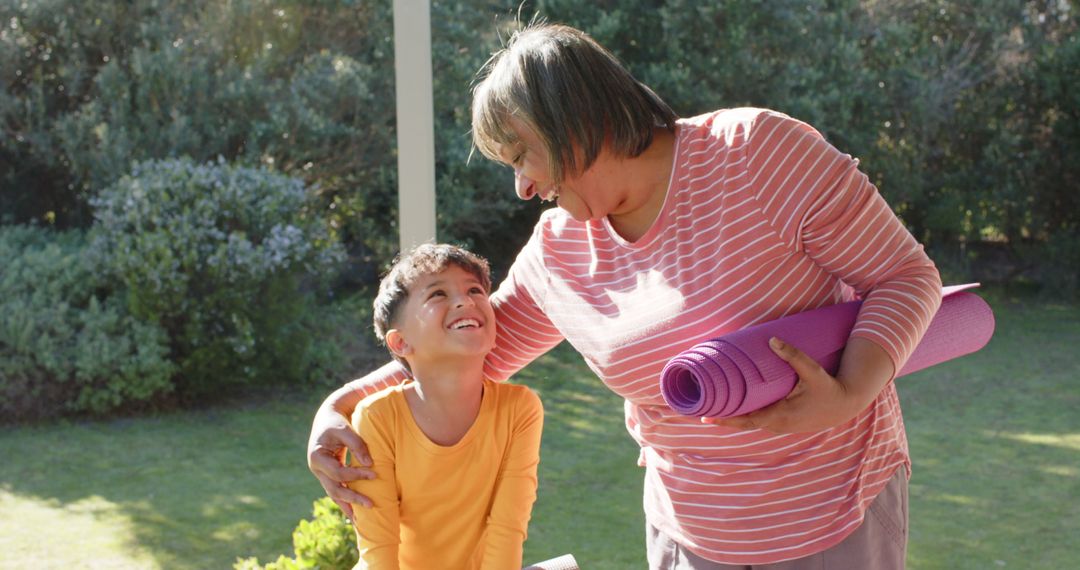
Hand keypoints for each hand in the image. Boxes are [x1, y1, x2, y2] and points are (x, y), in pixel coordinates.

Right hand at [307, 403, 375, 518]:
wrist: (328, 417)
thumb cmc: (337, 422)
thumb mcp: (345, 429)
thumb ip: (357, 445)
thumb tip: (369, 464)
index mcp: (317, 457)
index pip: (338, 473)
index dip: (356, 475)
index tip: (374, 474)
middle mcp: (317, 469)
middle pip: (334, 489)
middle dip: (352, 498)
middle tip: (371, 505)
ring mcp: (321, 474)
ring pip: (333, 494)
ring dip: (348, 506)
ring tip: (361, 521)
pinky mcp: (328, 475)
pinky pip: (336, 491)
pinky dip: (345, 501)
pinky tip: (354, 513)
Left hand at [702, 337, 865, 432]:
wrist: (847, 404)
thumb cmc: (829, 388)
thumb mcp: (813, 371)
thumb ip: (793, 356)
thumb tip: (772, 340)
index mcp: (781, 415)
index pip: (747, 420)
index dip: (727, 419)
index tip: (707, 417)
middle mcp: (779, 425)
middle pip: (746, 424)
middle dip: (726, 419)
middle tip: (703, 413)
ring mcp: (784, 427)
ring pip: (754, 424)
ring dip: (737, 419)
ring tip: (716, 410)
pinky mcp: (788, 424)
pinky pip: (763, 422)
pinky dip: (749, 418)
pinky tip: (740, 410)